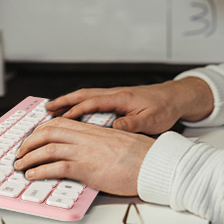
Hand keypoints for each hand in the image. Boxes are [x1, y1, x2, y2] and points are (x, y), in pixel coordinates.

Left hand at [14, 118, 154, 195]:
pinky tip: (33, 175)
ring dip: (29, 157)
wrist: (155, 164)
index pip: (61, 123)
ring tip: (20, 165)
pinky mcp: (87, 168)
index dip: (42, 129)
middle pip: (49, 131)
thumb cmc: (143, 157)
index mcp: (96, 130)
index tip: (33, 138)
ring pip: (48, 148)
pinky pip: (56, 167)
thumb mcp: (121, 143)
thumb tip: (94, 152)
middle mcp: (88, 137)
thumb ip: (103, 144)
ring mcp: (86, 152)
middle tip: (21, 152)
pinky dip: (40, 171)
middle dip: (29, 142)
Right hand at [45, 77, 213, 134]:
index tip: (60, 119)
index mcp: (121, 98)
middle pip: (84, 95)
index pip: (92, 102)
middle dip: (64, 102)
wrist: (176, 97)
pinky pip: (94, 100)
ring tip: (53, 109)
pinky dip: (81, 104)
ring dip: (70, 102)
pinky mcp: (118, 100)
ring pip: (87, 96)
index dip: (75, 111)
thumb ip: (132, 123)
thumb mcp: (151, 119)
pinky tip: (75, 113)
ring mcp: (115, 96)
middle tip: (46, 109)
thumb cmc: (165, 108)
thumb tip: (114, 129)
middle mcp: (115, 94)